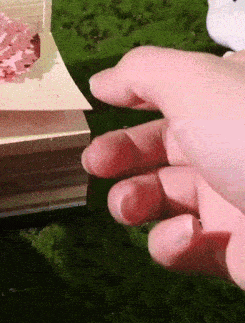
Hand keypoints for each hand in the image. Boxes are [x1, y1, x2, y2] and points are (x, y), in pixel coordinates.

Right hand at [81, 46, 244, 289]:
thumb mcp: (193, 81)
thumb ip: (140, 72)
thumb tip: (101, 82)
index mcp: (222, 102)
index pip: (169, 95)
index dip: (131, 97)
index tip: (97, 104)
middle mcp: (224, 146)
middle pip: (156, 149)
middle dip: (118, 155)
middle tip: (95, 163)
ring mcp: (227, 199)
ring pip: (159, 198)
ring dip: (131, 201)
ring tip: (127, 207)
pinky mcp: (228, 250)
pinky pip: (183, 243)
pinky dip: (172, 242)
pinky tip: (187, 235)